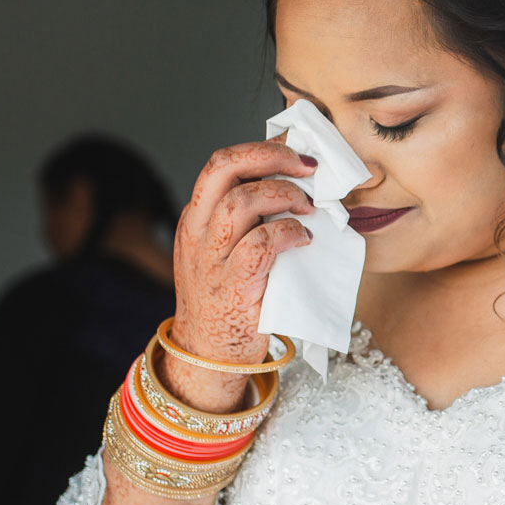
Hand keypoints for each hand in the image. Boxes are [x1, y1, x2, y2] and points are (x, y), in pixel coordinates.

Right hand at [168, 139, 316, 410]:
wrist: (208, 355)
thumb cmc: (226, 299)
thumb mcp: (224, 251)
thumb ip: (248, 219)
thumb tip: (296, 182)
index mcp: (195, 219)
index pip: (219, 164)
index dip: (261, 149)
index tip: (296, 153)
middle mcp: (198, 234)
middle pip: (224, 169)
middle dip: (271, 157)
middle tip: (308, 167)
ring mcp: (212, 261)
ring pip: (240, 203)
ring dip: (284, 196)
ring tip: (308, 207)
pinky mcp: (234, 289)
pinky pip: (260, 245)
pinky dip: (287, 234)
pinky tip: (303, 239)